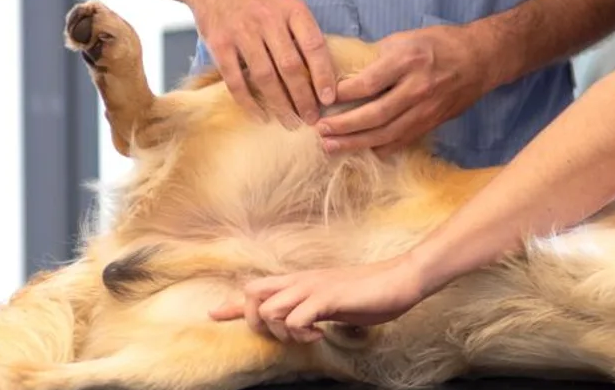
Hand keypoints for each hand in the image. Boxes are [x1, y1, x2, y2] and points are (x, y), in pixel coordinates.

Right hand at [184, 0, 336, 128]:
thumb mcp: (287, 4)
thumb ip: (303, 32)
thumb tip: (325, 72)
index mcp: (292, 9)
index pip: (314, 46)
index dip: (323, 74)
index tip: (329, 98)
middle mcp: (268, 20)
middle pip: (290, 67)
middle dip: (303, 97)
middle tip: (311, 118)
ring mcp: (242, 32)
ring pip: (265, 77)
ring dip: (280, 105)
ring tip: (291, 122)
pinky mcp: (219, 45)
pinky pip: (236, 80)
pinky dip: (249, 103)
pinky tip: (261, 117)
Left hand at [209, 253, 431, 342]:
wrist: (400, 279)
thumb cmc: (371, 292)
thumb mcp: (334, 301)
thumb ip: (313, 308)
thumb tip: (300, 321)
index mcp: (302, 281)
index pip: (258, 288)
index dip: (234, 304)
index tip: (214, 313)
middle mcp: (301, 281)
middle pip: (252, 293)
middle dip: (253, 320)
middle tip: (280, 335)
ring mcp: (313, 287)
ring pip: (269, 308)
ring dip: (280, 331)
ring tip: (305, 335)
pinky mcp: (327, 297)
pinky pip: (295, 318)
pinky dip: (301, 332)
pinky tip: (319, 333)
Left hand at [318, 24, 500, 155]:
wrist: (482, 58)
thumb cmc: (441, 43)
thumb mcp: (406, 38)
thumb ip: (378, 56)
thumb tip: (348, 73)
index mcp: (408, 61)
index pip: (367, 84)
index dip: (341, 94)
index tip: (322, 99)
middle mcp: (417, 88)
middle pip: (374, 115)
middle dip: (342, 126)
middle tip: (320, 130)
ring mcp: (426, 109)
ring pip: (386, 134)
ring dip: (355, 143)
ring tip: (331, 147)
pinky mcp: (433, 122)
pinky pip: (402, 141)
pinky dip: (381, 148)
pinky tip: (362, 149)